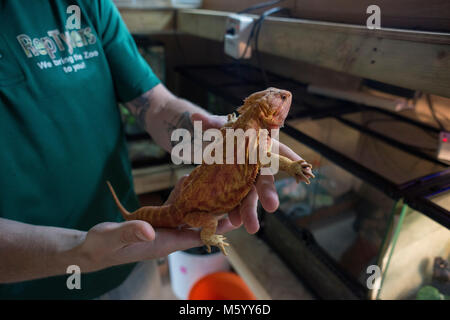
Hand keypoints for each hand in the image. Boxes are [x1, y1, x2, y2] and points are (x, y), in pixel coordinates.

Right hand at [73, 177, 237, 272]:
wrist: (91, 249)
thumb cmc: (101, 246)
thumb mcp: (113, 238)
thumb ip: (130, 233)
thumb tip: (149, 231)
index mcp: (163, 243)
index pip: (196, 236)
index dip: (215, 228)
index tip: (234, 217)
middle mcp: (167, 237)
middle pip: (197, 225)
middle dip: (212, 211)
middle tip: (230, 193)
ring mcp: (161, 230)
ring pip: (186, 215)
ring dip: (198, 201)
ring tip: (213, 183)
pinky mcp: (154, 224)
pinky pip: (173, 210)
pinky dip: (181, 197)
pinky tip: (187, 184)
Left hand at [190, 113, 308, 233]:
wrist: (215, 146)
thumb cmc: (225, 133)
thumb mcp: (219, 126)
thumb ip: (210, 123)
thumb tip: (194, 116)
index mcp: (261, 145)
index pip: (279, 151)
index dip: (290, 159)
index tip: (302, 170)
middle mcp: (259, 165)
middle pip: (265, 179)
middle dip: (268, 193)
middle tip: (272, 206)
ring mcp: (248, 181)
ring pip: (251, 196)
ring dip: (250, 211)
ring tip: (248, 226)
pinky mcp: (236, 191)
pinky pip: (237, 202)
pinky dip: (234, 212)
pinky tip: (232, 223)